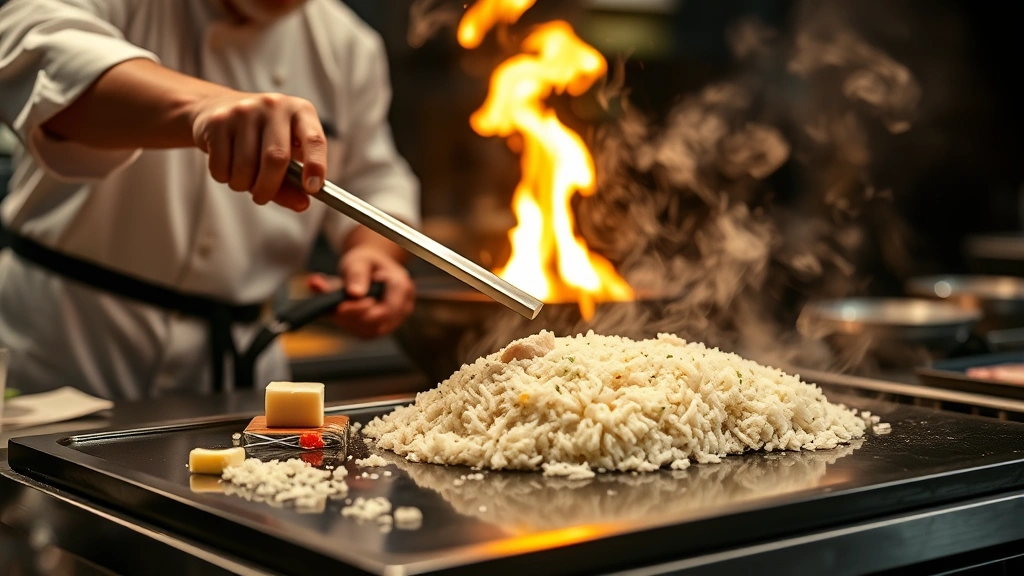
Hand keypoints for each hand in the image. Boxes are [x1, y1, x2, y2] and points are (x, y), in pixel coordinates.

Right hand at [190, 91, 326, 211]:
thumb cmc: (262, 138)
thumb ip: (294, 183)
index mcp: (301, 112)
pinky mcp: (218, 120)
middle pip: (276, 158)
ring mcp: (244, 110)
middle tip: (262, 197)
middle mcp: (274, 106)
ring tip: (243, 179)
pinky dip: (224, 178)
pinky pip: (221, 165)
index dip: (316, 165)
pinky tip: (227, 167)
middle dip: (268, 187)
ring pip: (245, 166)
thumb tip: (302, 205)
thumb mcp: (285, 155)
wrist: (217, 107)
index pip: (314, 139)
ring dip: (243, 185)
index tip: (312, 188)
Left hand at [307, 247, 415, 338]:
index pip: (387, 308)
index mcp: (402, 286)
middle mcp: (403, 305)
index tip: (340, 307)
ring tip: (335, 311)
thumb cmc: (366, 264)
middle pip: (380, 323)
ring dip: (351, 323)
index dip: (363, 310)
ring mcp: (396, 319)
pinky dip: (351, 326)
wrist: (370, 269)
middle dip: (354, 318)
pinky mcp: (384, 327)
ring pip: (373, 331)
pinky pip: (367, 333)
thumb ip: (356, 274)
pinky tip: (340, 316)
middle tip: (334, 310)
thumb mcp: (360, 261)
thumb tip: (354, 293)